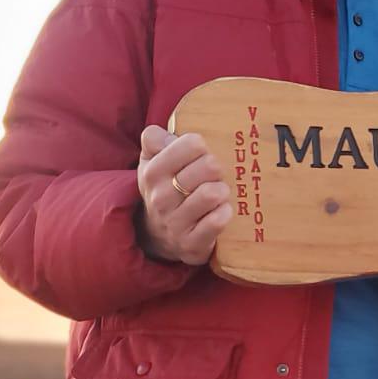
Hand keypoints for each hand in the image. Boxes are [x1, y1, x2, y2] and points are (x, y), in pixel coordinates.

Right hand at [135, 126, 234, 264]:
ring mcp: (176, 223)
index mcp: (153, 172)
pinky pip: (217, 221)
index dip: (202, 146)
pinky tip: (221, 211)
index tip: (200, 154)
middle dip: (217, 168)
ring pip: (213, 194)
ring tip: (218, 193)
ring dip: (223, 191)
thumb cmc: (163, 188)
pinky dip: (225, 213)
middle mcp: (161, 198)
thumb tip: (165, 134)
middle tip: (214, 175)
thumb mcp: (152, 161)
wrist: (157, 235)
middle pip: (209, 166)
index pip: (191, 144)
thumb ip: (155, 139)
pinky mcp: (191, 244)